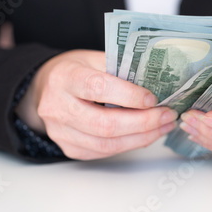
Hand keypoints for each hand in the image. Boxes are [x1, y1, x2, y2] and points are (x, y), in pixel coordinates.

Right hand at [15, 50, 177, 159]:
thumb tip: (156, 86)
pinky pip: (103, 152)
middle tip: (167, 116)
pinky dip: (128, 145)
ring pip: (106, 144)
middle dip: (143, 123)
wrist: (44, 88)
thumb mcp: (93, 59)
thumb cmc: (74, 71)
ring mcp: (61, 132)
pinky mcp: (68, 148)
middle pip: (105, 124)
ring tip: (162, 127)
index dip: (129, 96)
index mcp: (64, 78)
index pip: (99, 89)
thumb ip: (120, 71)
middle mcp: (57, 107)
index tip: (154, 99)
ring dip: (141, 138)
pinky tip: (145, 135)